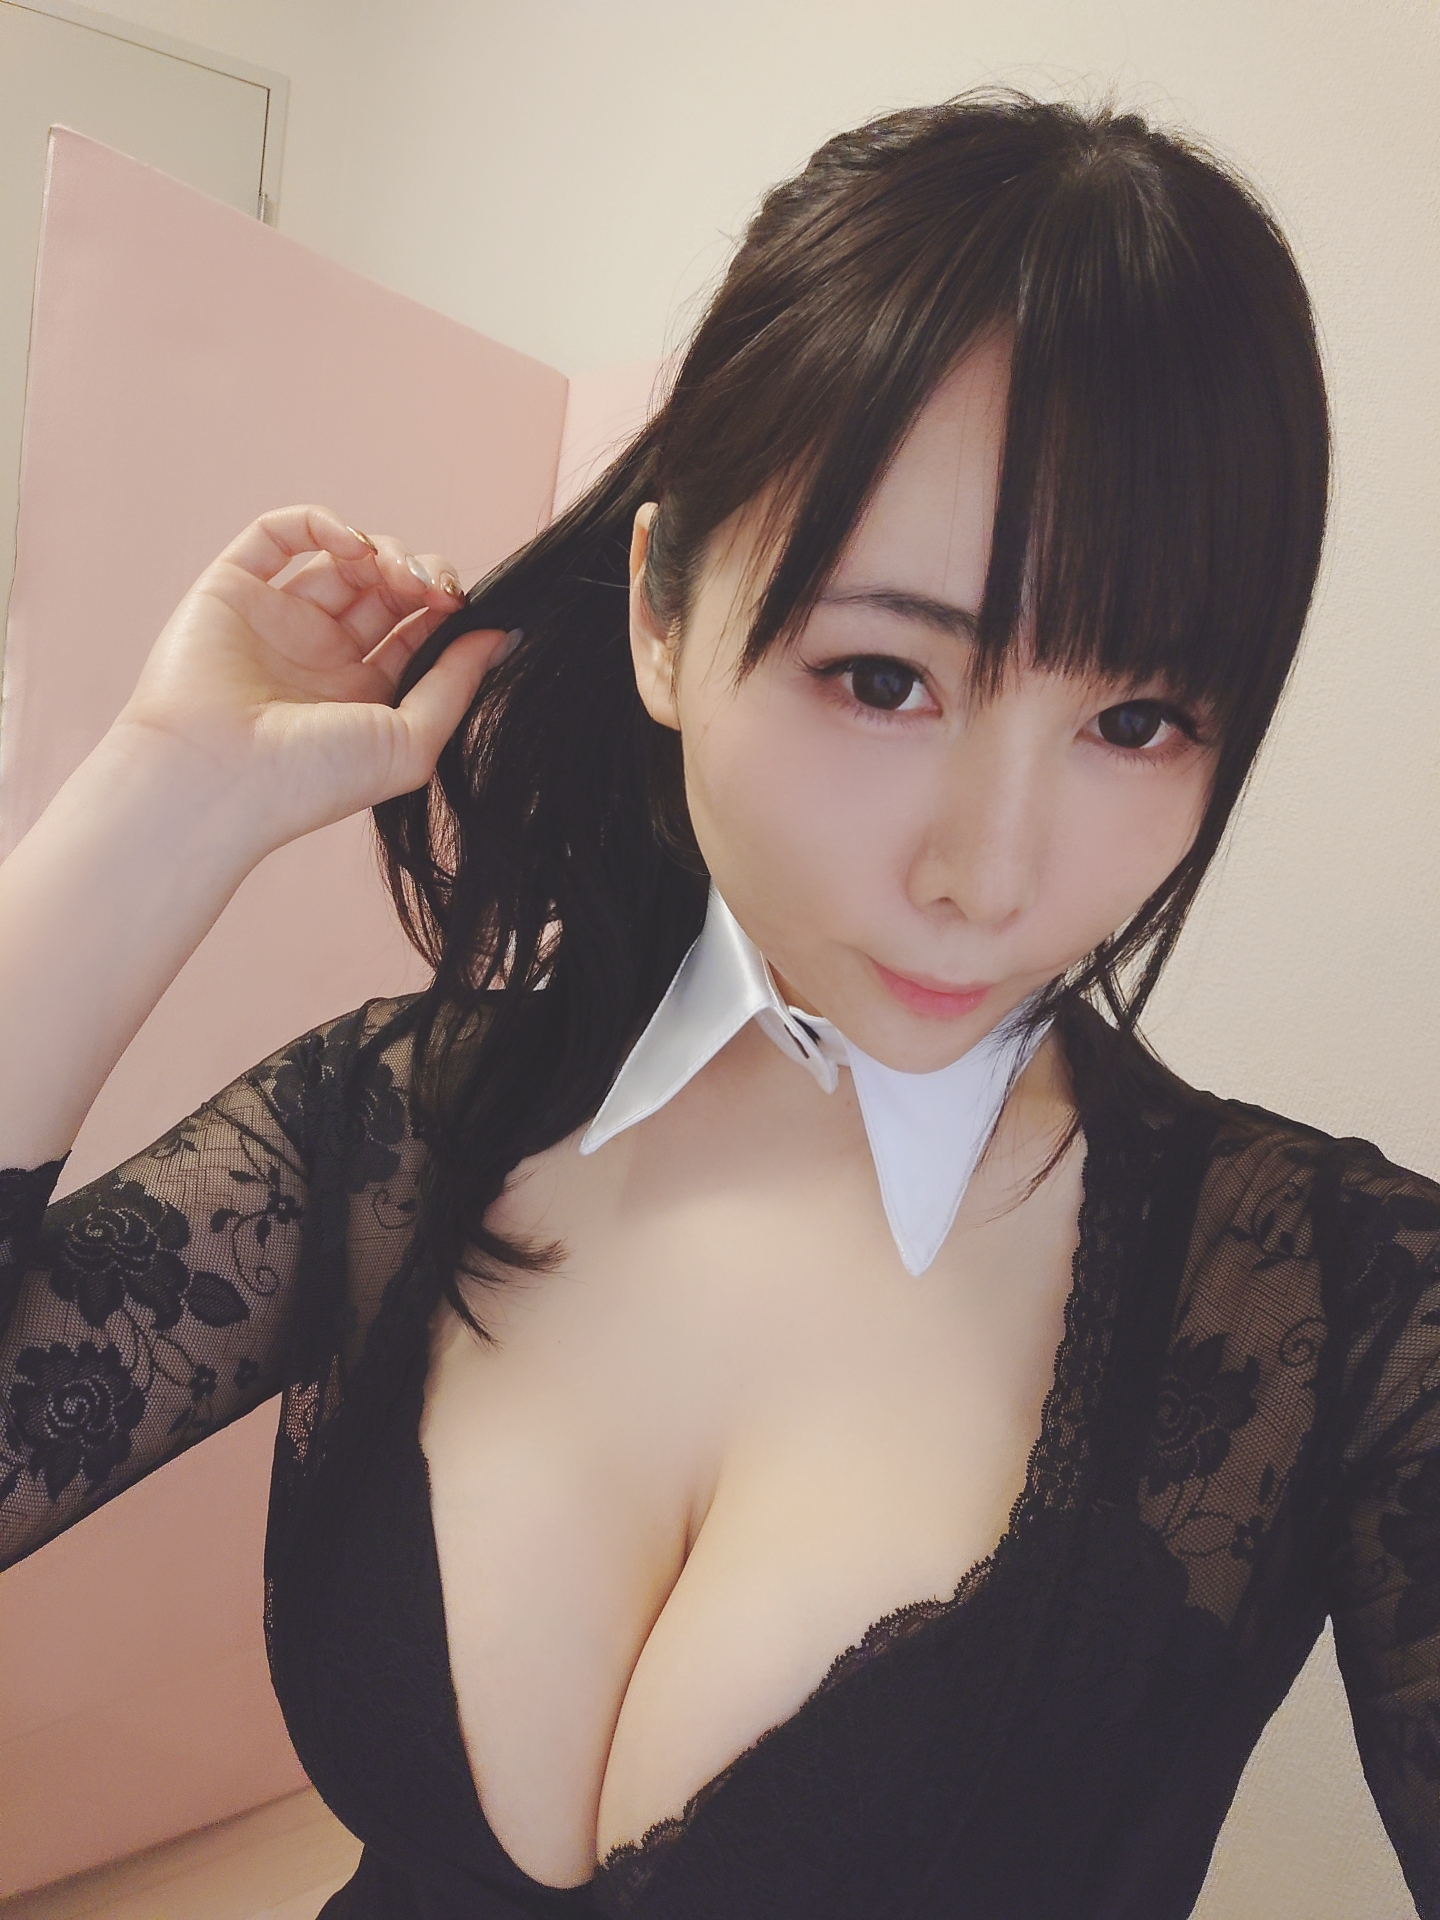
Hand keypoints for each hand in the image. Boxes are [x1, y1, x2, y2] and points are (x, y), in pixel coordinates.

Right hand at [111, 505, 510, 854]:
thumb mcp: (410, 741)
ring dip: (383, 551)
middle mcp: (321, 656)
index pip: (418, 631)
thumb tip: (502, 634)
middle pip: (387, 589)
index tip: (465, 607)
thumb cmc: (310, 778)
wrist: (214, 780)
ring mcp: (278, 620)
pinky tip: (353, 544)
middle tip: (433, 588)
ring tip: (397, 573)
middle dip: (421, 576)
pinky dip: (319, 522)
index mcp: (364, 695)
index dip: (446, 609)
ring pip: (342, 558)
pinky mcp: (232, 590)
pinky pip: (277, 534)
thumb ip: (456, 685)